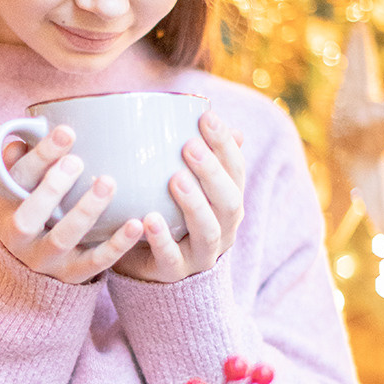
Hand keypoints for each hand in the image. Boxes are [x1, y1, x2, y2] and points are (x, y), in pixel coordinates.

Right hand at [0, 124, 144, 283]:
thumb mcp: (17, 191)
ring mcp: (45, 261)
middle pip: (29, 217)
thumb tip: (26, 133)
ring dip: (86, 210)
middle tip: (78, 160)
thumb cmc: (30, 213)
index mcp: (3, 209)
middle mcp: (19, 239)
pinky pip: (95, 263)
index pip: (17, 180)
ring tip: (107, 182)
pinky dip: (117, 245)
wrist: (29, 272)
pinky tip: (136, 223)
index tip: (66, 131)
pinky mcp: (72, 275)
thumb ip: (21, 163)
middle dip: (53, 187)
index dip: (40, 156)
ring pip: (63, 238)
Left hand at [113, 111, 244, 282]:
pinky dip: (161, 239)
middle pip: (229, 201)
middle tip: (189, 146)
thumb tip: (202, 109)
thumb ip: (192, 156)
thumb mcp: (183, 185)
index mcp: (227, 202)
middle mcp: (222, 229)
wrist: (152, 270)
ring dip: (194, 204)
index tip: (207, 116)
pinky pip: (171, 259)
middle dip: (212, 173)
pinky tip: (147, 219)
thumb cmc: (169, 216)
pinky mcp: (174, 273)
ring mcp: (201, 254)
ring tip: (175, 179)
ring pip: (207, 231)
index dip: (225, 144)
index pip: (236, 170)